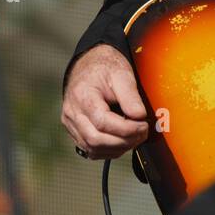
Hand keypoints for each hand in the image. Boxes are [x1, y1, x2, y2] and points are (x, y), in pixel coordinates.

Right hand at [61, 44, 148, 159]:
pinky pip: (90, 149)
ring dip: (117, 148)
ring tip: (135, 137)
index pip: (102, 122)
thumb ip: (130, 96)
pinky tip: (123, 140)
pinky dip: (109, 150)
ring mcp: (71, 123)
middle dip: (124, 141)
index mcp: (82, 96)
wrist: (89, 64)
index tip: (143, 125)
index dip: (126, 129)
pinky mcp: (74, 131)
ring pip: (92, 149)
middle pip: (96, 140)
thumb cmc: (105, 67)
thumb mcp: (121, 74)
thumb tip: (140, 116)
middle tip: (143, 133)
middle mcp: (72, 112)